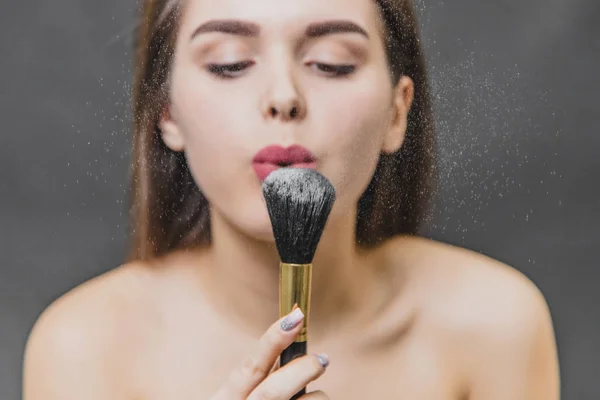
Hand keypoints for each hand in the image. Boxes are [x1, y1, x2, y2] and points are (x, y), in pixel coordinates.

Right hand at [211, 308, 328, 398]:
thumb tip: (292, 343)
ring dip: (316, 396)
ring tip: (315, 395)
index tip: (297, 316)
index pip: (249, 367)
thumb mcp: (238, 396)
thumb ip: (258, 377)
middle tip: (322, 360)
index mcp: (226, 399)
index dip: (274, 340)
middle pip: (272, 391)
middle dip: (300, 372)